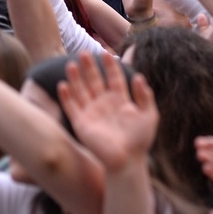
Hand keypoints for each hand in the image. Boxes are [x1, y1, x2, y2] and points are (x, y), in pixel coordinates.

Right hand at [57, 52, 157, 172]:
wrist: (128, 160)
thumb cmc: (140, 140)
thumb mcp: (149, 115)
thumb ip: (145, 96)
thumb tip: (139, 76)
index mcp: (121, 100)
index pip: (114, 78)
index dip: (110, 66)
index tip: (107, 53)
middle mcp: (104, 104)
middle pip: (95, 81)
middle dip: (90, 67)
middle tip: (83, 52)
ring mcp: (92, 113)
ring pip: (81, 91)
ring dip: (76, 78)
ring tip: (71, 64)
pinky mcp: (82, 124)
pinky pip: (72, 107)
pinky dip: (67, 96)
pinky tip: (63, 84)